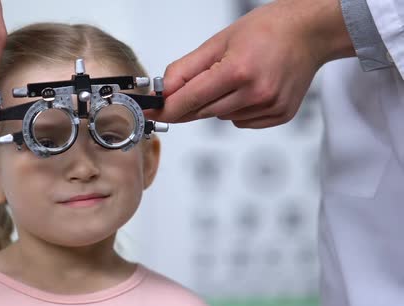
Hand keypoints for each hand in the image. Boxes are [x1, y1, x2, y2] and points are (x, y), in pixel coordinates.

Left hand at [146, 0, 354, 128]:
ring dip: (218, 104)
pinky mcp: (279, 116)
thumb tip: (164, 91)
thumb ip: (186, 69)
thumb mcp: (219, 41)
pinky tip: (251, 89)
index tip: (150, 114)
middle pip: (203, 112)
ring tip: (239, 77)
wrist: (309, 33)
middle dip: (193, 101)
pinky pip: (241, 122)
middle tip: (204, 81)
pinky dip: (237, 110)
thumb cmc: (267, 30)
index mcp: (238, 71)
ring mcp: (270, 107)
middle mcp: (255, 93)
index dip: (166, 109)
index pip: (189, 100)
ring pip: (222, 118)